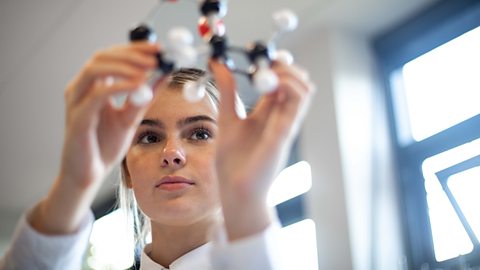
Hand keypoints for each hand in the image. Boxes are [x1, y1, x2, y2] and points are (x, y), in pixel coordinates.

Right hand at [31, 42, 161, 233]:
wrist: (89, 175)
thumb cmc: (104, 145)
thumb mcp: (131, 117)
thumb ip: (145, 97)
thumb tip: (165, 75)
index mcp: (93, 86)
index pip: (112, 55)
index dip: (135, 48)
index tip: (159, 48)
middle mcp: (81, 89)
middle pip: (102, 57)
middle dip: (131, 54)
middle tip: (156, 56)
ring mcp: (76, 102)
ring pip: (96, 69)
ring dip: (125, 66)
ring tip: (149, 68)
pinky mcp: (77, 118)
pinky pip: (97, 95)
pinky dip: (119, 86)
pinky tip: (138, 85)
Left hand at [209, 61, 314, 238]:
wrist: (236, 190)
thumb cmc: (232, 160)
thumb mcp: (227, 117)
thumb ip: (227, 91)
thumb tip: (218, 63)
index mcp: (268, 113)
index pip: (281, 82)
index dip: (276, 65)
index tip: (260, 56)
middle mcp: (280, 117)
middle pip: (299, 83)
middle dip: (286, 67)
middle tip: (265, 63)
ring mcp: (285, 124)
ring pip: (304, 90)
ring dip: (290, 74)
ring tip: (268, 72)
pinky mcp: (285, 133)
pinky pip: (298, 104)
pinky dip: (289, 86)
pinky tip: (270, 83)